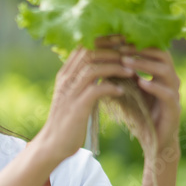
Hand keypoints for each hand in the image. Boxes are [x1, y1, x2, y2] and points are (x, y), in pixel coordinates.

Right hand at [31, 37, 130, 163]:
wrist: (53, 144)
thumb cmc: (69, 120)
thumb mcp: (75, 95)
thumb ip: (86, 80)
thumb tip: (106, 68)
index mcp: (65, 73)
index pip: (84, 46)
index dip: (105, 41)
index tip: (123, 41)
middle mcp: (66, 79)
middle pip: (89, 52)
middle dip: (113, 49)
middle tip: (132, 51)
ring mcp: (70, 92)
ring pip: (93, 68)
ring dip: (115, 67)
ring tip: (131, 70)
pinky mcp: (77, 107)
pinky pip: (95, 90)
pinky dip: (110, 87)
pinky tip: (121, 91)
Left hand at [113, 42, 181, 156]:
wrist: (154, 142)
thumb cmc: (140, 115)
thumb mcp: (128, 91)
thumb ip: (121, 75)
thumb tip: (101, 57)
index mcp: (160, 73)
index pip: (152, 48)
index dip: (136, 42)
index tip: (116, 40)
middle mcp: (170, 80)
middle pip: (162, 54)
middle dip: (141, 49)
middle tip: (120, 48)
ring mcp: (174, 94)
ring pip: (166, 71)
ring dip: (145, 64)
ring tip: (126, 62)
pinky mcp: (174, 109)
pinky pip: (167, 94)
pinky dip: (154, 86)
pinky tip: (140, 83)